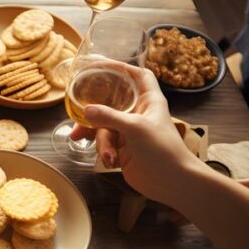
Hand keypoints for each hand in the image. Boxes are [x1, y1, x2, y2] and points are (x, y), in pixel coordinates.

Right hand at [70, 65, 200, 203]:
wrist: (172, 182)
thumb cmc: (162, 149)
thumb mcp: (135, 128)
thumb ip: (108, 116)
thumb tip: (85, 110)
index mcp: (148, 100)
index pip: (137, 75)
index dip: (121, 68)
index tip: (99, 65)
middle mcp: (138, 112)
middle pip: (111, 101)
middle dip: (93, 109)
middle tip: (76, 111)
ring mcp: (129, 131)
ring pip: (103, 125)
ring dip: (99, 138)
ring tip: (98, 150)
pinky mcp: (122, 148)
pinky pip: (104, 142)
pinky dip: (103, 150)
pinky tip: (109, 161)